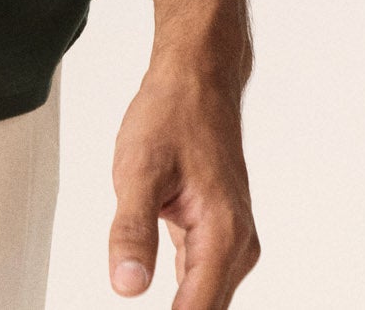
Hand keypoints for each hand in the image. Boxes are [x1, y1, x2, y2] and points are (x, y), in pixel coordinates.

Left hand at [108, 52, 259, 306]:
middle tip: (127, 286)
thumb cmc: (172, 114)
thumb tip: (127, 287)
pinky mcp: (220, 232)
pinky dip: (179, 288)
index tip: (132, 302)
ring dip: (177, 304)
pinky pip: (201, 276)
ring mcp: (232, 240)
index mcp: (223, 235)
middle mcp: (237, 245)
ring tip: (134, 280)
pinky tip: (146, 276)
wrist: (198, 78)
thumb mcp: (138, 168)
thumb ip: (131, 231)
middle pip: (205, 309)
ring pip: (204, 296)